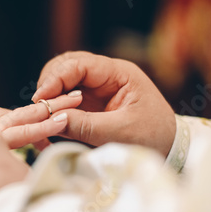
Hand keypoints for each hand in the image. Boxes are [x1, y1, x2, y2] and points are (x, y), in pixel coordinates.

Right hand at [0, 93, 81, 199]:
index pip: (18, 117)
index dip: (39, 117)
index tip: (58, 112)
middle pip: (29, 109)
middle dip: (55, 102)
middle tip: (78, 94)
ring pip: (30, 116)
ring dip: (56, 109)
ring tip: (79, 101)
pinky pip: (22, 132)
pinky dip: (44, 128)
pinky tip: (63, 123)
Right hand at [32, 51, 175, 156]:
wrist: (170, 146)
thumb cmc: (153, 136)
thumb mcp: (120, 132)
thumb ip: (86, 125)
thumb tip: (51, 119)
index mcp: (119, 73)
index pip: (79, 64)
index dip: (56, 79)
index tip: (41, 99)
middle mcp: (106, 74)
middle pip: (66, 65)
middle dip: (50, 83)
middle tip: (40, 107)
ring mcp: (98, 86)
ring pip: (63, 78)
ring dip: (51, 93)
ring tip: (44, 112)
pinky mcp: (92, 100)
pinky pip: (66, 95)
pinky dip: (55, 104)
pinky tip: (51, 117)